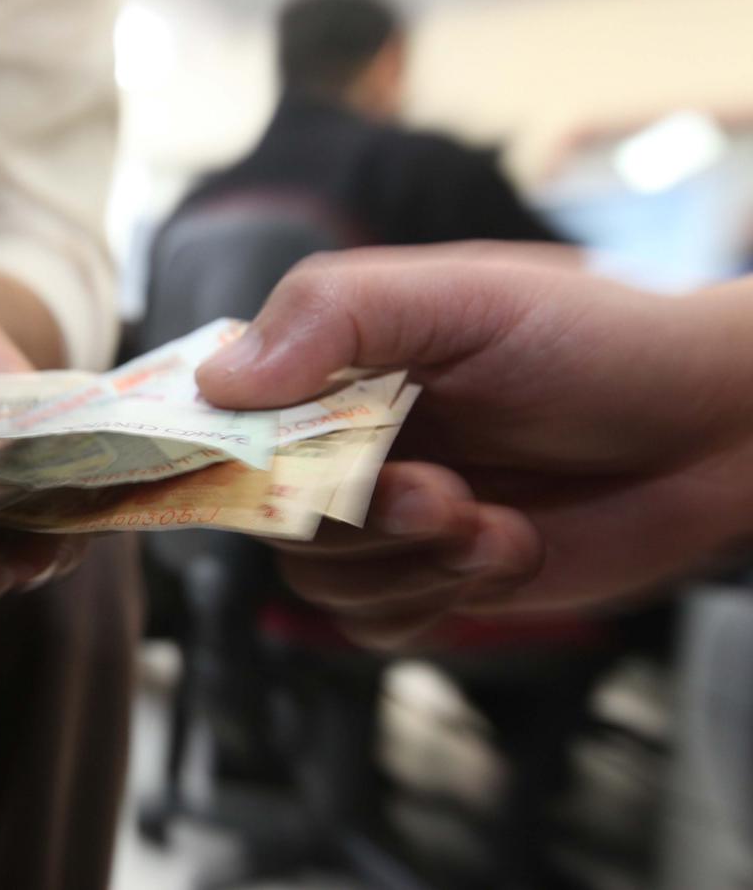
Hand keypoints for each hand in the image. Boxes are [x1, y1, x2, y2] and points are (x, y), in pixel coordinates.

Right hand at [197, 242, 752, 642]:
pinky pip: (374, 625)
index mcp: (338, 366)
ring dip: (408, 562)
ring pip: (320, 579)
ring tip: (492, 522)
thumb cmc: (600, 339)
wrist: (718, 428)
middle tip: (444, 493)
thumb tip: (220, 381)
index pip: (228, 416)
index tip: (261, 472)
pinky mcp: (432, 584)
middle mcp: (350, 444)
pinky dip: (435, 599)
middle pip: (269, 515)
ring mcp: (389, 520)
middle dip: (356, 518)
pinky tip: (507, 550)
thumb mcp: (463, 298)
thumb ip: (335, 316)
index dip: (223, 451)